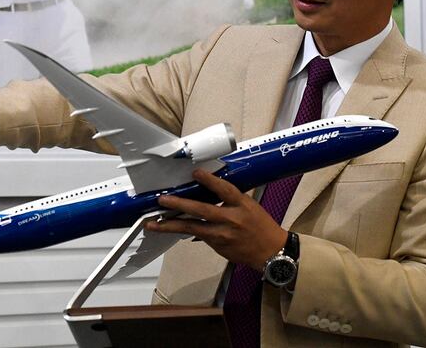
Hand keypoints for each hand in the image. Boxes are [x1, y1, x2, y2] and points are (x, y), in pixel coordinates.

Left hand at [145, 169, 287, 269]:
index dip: (210, 181)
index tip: (196, 172)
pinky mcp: (218, 246)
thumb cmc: (261, 226)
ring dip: (171, 225)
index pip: (225, 190)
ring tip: (153, 223)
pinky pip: (197, 236)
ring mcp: (223, 235)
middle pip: (202, 210)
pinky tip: (167, 229)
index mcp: (243, 205)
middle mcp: (232, 219)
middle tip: (162, 200)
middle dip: (180, 205)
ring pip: (193, 228)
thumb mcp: (250, 206)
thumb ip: (230, 199)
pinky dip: (182, 231)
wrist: (272, 253)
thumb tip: (207, 190)